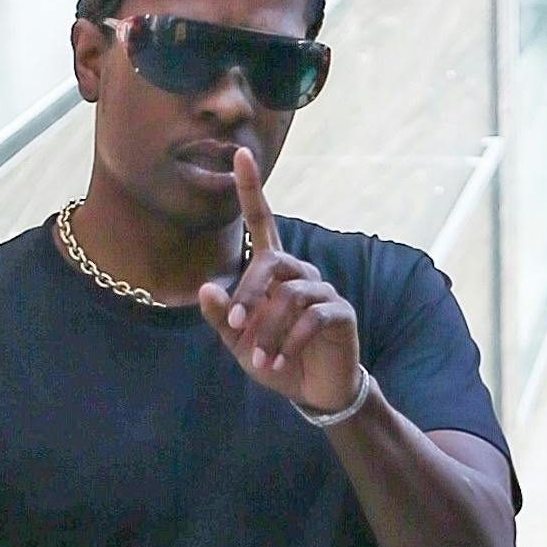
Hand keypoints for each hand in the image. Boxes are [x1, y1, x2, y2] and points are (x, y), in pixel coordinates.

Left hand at [197, 146, 362, 415]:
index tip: (240, 154)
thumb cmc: (275, 359)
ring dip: (269, 330)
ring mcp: (322, 291)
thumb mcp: (240, 343)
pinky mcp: (340, 313)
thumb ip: (223, 317)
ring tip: (259, 360)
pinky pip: (312, 317)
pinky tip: (278, 363)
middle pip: (271, 262)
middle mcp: (299, 273)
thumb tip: (206, 288)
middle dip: (249, 294)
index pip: (262, 222)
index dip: (251, 190)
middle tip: (236, 327)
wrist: (315, 391)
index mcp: (273, 273)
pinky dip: (290, 342)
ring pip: (290, 295)